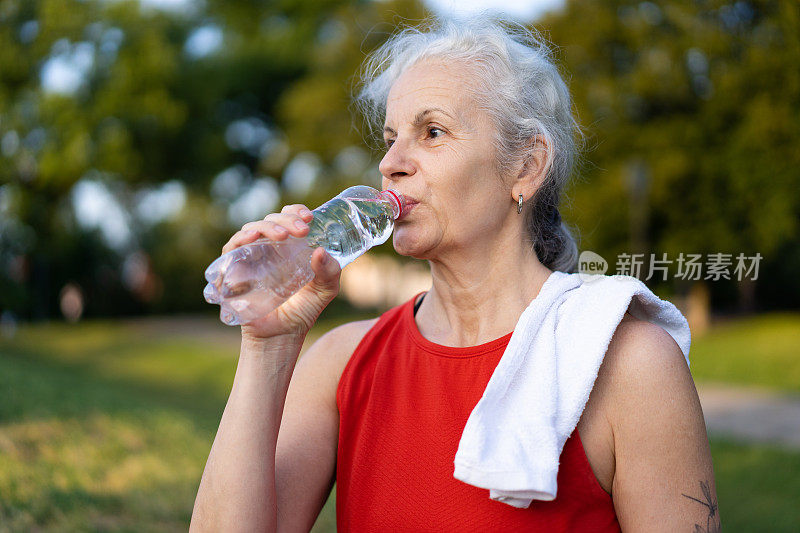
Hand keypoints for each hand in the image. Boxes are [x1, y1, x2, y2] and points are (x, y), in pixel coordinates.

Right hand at [221, 204, 341, 341]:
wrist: (281, 336)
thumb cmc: (303, 311)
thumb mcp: (325, 290)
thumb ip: (330, 272)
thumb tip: (321, 251)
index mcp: (288, 246)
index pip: (287, 218)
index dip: (295, 211)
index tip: (309, 217)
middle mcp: (267, 248)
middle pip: (270, 220)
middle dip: (286, 220)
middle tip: (302, 230)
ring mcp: (249, 257)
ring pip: (250, 230)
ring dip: (266, 227)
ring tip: (283, 235)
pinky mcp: (233, 270)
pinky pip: (230, 249)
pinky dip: (240, 240)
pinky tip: (253, 239)